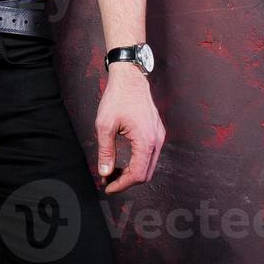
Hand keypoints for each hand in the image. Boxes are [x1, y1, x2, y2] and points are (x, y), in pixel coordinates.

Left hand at [94, 65, 164, 193]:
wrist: (130, 77)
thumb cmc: (117, 98)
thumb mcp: (105, 125)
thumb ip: (105, 151)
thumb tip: (104, 172)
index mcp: (146, 141)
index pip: (137, 174)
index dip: (122, 185)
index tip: (107, 187)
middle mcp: (157, 141)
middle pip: (145, 173)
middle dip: (127, 180)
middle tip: (108, 180)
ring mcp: (159, 136)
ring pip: (149, 165)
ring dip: (132, 172)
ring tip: (113, 171)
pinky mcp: (157, 131)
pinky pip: (150, 154)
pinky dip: (137, 161)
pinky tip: (123, 160)